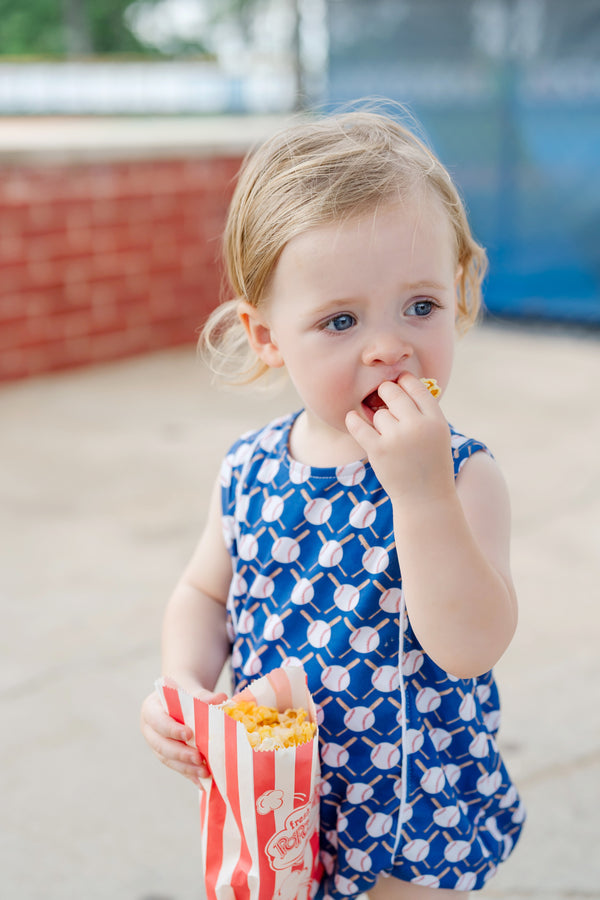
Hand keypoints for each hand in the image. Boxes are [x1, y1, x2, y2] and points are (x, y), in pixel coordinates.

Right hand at [140, 683, 226, 784]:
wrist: (180, 702)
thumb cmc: (184, 695)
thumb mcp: (190, 691)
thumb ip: (203, 696)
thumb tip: (220, 699)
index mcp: (151, 710)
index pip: (158, 721)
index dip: (172, 729)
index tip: (189, 734)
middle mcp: (150, 730)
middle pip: (161, 745)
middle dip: (181, 754)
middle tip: (199, 759)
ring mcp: (157, 746)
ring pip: (168, 760)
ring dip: (187, 768)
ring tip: (205, 772)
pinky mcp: (167, 758)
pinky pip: (177, 768)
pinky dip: (191, 775)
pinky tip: (204, 782)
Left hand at [346, 373, 453, 506]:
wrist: (426, 499)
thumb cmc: (431, 464)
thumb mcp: (438, 435)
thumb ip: (424, 412)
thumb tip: (403, 384)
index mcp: (436, 420)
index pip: (417, 387)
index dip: (405, 380)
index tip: (399, 380)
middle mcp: (418, 426)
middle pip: (393, 392)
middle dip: (385, 392)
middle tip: (383, 396)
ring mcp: (397, 438)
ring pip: (378, 414)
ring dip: (379, 422)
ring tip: (390, 438)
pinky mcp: (379, 451)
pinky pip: (359, 426)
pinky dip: (353, 421)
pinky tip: (352, 418)